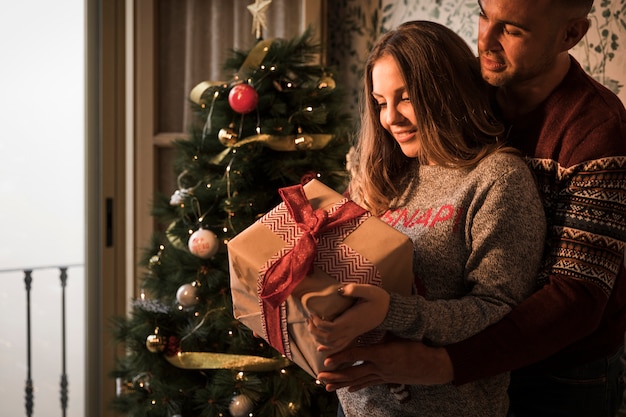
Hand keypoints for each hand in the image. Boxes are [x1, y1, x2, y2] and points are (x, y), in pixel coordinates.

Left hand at [306, 284, 389, 354]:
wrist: (389, 310)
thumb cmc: (378, 299)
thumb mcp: (369, 290)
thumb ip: (355, 289)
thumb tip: (340, 290)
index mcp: (351, 320)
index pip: (330, 328)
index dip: (317, 323)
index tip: (312, 313)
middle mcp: (350, 330)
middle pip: (327, 338)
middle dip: (314, 330)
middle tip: (308, 318)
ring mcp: (351, 334)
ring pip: (331, 345)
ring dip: (318, 338)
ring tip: (311, 325)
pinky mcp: (353, 335)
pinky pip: (339, 346)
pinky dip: (327, 348)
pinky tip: (320, 347)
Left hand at [317, 340, 453, 391]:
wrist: (429, 366)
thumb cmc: (415, 346)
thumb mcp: (397, 335)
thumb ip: (381, 329)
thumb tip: (367, 314)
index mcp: (381, 353)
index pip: (356, 356)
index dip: (340, 358)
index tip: (327, 360)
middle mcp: (379, 367)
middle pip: (352, 373)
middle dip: (335, 375)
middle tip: (320, 377)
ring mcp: (381, 376)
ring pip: (358, 381)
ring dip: (341, 383)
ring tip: (327, 386)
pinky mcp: (385, 380)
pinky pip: (368, 384)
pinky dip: (357, 386)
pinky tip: (348, 390)